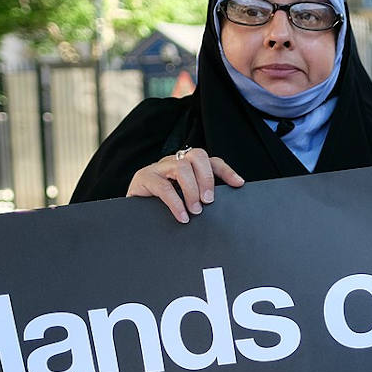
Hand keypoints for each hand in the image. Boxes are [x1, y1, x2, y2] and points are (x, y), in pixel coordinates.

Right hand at [126, 147, 244, 222]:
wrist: (133, 216)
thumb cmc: (163, 209)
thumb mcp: (187, 202)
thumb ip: (202, 199)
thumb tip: (226, 209)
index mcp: (188, 166)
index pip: (211, 161)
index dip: (226, 171)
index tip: (239, 184)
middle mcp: (174, 162)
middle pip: (197, 155)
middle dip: (207, 178)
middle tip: (209, 200)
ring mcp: (158, 167)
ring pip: (181, 167)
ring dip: (192, 190)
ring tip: (195, 210)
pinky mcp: (143, 178)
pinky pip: (163, 186)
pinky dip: (175, 203)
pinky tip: (182, 216)